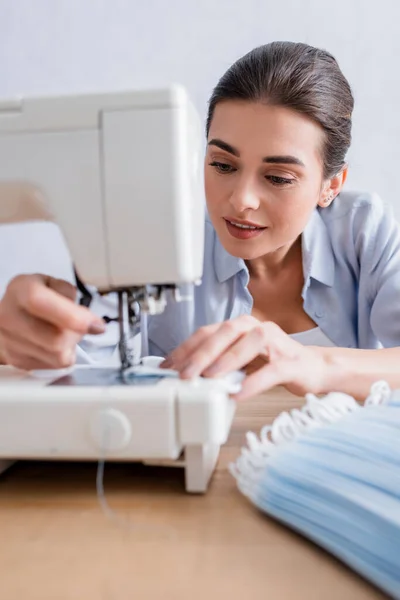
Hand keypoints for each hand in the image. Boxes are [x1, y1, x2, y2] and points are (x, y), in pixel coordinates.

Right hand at [0, 274, 104, 369]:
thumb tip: (89, 321)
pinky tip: (54, 343)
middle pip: (55, 339)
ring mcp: (10, 342)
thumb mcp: (53, 283)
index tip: (95, 325)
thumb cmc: (35, 297)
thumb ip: (70, 295)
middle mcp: (9, 317)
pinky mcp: (17, 361)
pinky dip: (62, 355)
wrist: (11, 315)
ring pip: (58, 357)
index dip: (71, 316)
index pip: (40, 303)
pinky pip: (54, 366)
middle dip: (77, 334)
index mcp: (20, 290)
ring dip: (71, 346)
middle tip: (80, 325)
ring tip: (64, 332)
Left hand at [161, 315, 328, 399]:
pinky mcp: (291, 362)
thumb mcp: (241, 360)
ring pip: (248, 344)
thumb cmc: (275, 362)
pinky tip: (239, 393)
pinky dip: (253, 382)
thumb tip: (187, 374)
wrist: (313, 368)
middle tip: (185, 374)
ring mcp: (276, 343)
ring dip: (226, 361)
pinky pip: (270, 371)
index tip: (168, 365)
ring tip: (209, 378)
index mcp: (241, 326)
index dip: (186, 347)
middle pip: (225, 333)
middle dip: (201, 353)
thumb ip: (219, 362)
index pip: (208, 332)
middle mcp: (257, 328)